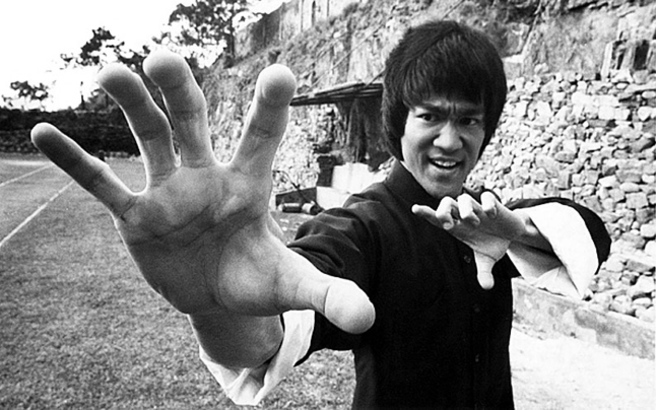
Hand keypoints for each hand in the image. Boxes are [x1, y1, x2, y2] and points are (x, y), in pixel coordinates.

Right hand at [31, 51, 374, 337]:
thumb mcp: (292, 288)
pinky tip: (45, 133)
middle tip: (165, 59)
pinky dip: (76, 163)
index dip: (271, 108)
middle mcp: (207, 177)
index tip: (282, 73)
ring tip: (111, 72)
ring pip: (149, 138)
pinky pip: (103, 185)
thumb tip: (367, 320)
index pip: (262, 138)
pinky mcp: (137, 217)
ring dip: (131, 107)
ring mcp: (169, 192)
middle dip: (179, 92)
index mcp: (249, 186)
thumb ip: (328, 294)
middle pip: (193, 123)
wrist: (216, 294)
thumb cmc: (256, 280)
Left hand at [412, 192, 526, 288]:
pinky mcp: (493, 203)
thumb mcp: (487, 260)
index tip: (415, 209)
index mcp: (458, 227)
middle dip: (443, 211)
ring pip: (463, 198)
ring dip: (466, 211)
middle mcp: (465, 215)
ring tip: (476, 223)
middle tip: (449, 225)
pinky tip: (492, 214)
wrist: (512, 233)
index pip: (438, 219)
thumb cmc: (492, 243)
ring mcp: (478, 208)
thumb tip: (487, 287)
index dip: (426, 213)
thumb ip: (483, 272)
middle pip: (446, 203)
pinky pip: (486, 197)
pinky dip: (488, 205)